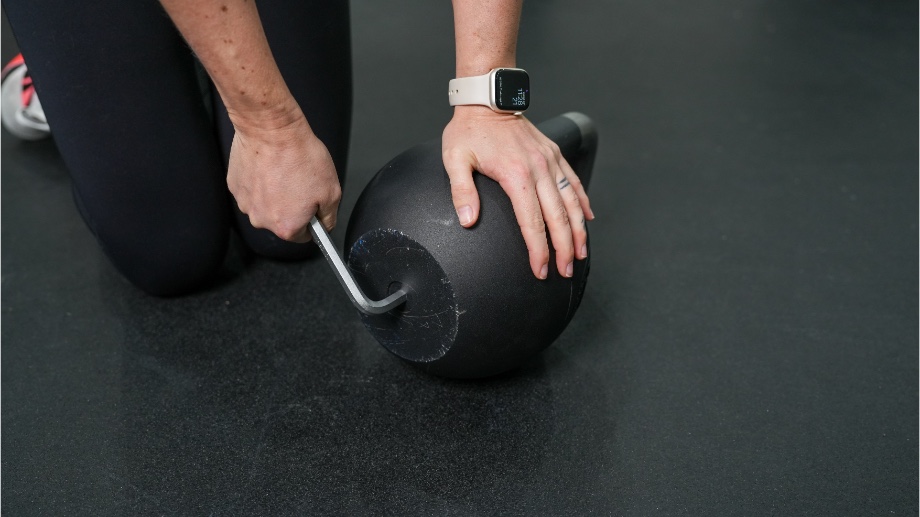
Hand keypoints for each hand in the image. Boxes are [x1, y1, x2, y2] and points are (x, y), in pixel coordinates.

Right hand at [227, 114, 340, 241]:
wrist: (271, 129)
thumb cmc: (300, 156)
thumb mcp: (332, 191)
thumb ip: (329, 216)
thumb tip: (325, 225)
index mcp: (286, 227)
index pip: (304, 236)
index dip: (313, 219)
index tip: (314, 204)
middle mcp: (261, 220)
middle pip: (282, 221)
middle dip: (294, 206)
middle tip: (301, 182)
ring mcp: (245, 203)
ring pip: (266, 205)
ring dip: (276, 193)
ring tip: (285, 171)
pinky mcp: (235, 186)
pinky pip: (253, 190)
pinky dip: (261, 181)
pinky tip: (270, 166)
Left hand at [442, 107, 594, 278]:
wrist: (487, 99)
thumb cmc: (468, 131)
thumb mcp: (455, 159)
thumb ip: (461, 191)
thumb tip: (468, 221)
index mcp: (516, 175)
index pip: (531, 222)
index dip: (538, 249)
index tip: (541, 270)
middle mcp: (538, 169)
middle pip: (558, 217)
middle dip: (564, 248)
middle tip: (565, 271)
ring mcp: (549, 161)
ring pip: (571, 202)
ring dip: (578, 231)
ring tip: (581, 253)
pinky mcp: (553, 154)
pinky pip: (574, 181)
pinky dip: (582, 202)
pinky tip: (587, 219)